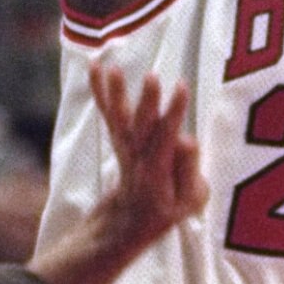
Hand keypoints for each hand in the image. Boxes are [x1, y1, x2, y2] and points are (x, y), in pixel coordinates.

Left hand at [92, 60, 207, 248]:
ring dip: (116, 92)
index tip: (182, 86)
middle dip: (146, 101)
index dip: (174, 113)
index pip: (166, 138)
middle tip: (152, 76)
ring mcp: (124, 145)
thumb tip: (187, 139)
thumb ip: (190, 172)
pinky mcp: (118, 135)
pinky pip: (107, 111)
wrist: (130, 218)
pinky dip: (99, 89)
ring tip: (113, 68)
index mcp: (157, 172)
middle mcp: (136, 156)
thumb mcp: (189, 201)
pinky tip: (94, 65)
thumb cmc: (168, 208)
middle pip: (140, 126)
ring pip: (119, 117)